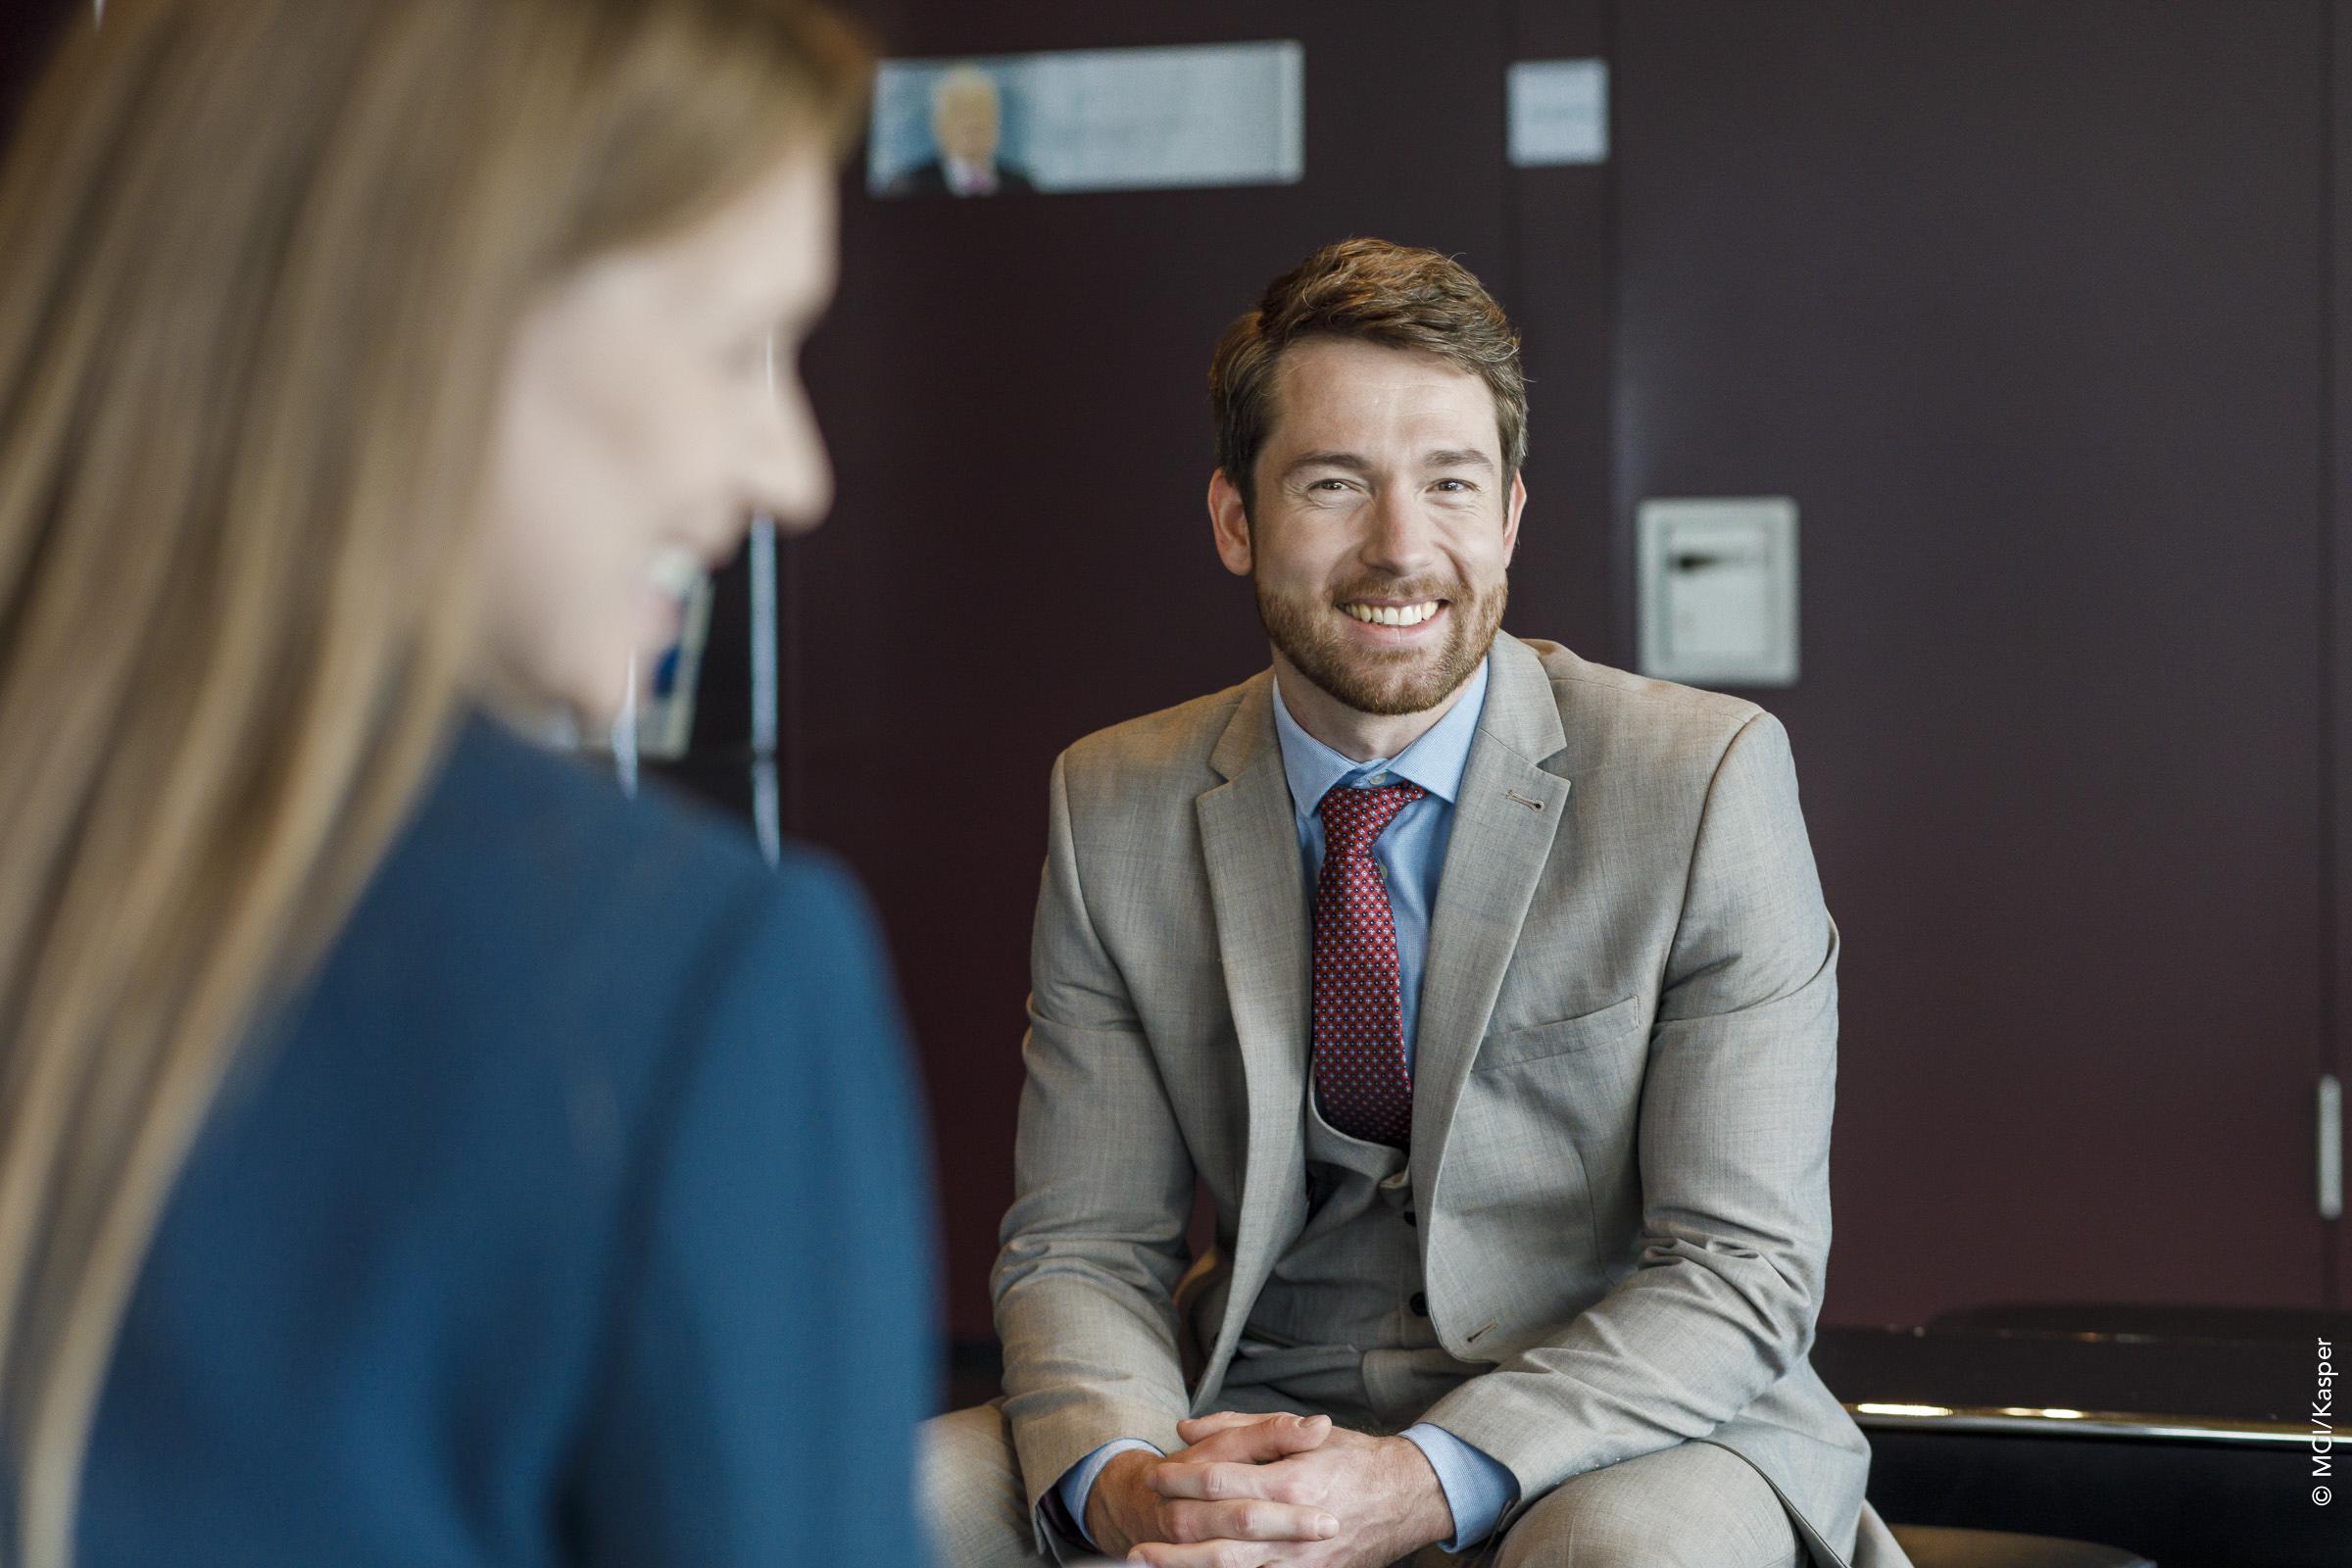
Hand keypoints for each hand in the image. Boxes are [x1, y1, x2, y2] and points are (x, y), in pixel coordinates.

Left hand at [1126, 1413, 1455, 1567]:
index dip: (1182, 1479)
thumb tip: (1187, 1428)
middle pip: (1220, 1533)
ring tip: (1148, 1563)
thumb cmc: (1354, 1459)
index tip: (1154, 1476)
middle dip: (1174, 1536)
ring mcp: (1302, 1559)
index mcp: (1291, 1480)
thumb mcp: (1304, 1432)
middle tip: (1138, 1539)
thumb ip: (1242, 1428)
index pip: (1222, 1480)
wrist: (1407, 1497)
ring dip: (1187, 1567)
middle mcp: (1294, 1524)